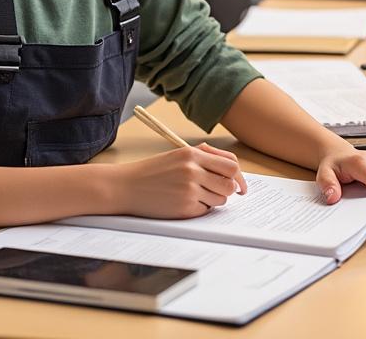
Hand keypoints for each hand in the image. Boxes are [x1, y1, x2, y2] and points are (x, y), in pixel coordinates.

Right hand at [115, 143, 247, 218]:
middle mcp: (193, 170)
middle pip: (230, 184)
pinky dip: (200, 209)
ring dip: (213, 200)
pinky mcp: (184, 208)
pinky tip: (183, 202)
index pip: (231, 164)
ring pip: (220, 199)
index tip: (240, 184)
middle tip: (220, 192)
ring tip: (195, 195)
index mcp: (192, 154)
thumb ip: (204, 156)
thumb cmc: (152, 171)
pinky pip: (206, 211)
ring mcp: (189, 190)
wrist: (125, 186)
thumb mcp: (177, 155)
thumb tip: (232, 170)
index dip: (239, 176)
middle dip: (229, 190)